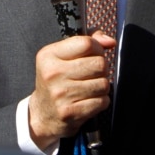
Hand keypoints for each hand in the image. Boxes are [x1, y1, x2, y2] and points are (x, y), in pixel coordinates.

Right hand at [28, 31, 114, 148]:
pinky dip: (101, 101)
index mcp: (49, 55)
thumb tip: (110, 42)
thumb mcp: (63, 55)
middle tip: (92, 73)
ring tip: (89, 87)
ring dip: (102, 86)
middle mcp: (53, 73)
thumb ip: (88, 41)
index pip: (86, 43)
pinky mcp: (70, 112)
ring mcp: (61, 94)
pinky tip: (88, 100)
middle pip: (99, 64)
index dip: (97, 48)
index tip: (94, 54)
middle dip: (101, 68)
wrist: (43, 113)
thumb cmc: (57, 80)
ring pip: (103, 84)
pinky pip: (102, 101)